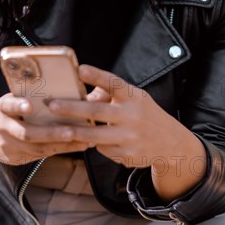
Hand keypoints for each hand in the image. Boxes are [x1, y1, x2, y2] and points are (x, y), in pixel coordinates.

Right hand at [0, 94, 89, 166]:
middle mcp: (2, 128)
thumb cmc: (3, 110)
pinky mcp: (14, 159)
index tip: (29, 105)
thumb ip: (26, 95)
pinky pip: (39, 157)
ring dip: (62, 146)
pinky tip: (77, 146)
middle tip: (72, 131)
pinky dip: (59, 151)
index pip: (8, 105)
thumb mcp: (8, 99)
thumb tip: (59, 84)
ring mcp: (7, 147)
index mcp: (1, 108)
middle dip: (51, 134)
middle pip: (26, 134)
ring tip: (83, 141)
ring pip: (36, 149)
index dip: (18, 105)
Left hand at [47, 64, 175, 167]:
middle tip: (52, 105)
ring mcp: (130, 137)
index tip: (80, 69)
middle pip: (98, 111)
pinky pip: (102, 149)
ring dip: (74, 132)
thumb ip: (110, 94)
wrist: (171, 143)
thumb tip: (82, 95)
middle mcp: (132, 115)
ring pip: (95, 136)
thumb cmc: (143, 114)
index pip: (114, 83)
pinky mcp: (127, 155)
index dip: (97, 76)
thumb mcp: (133, 98)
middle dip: (73, 108)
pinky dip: (93, 144)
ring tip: (56, 129)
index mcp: (133, 96)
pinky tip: (90, 141)